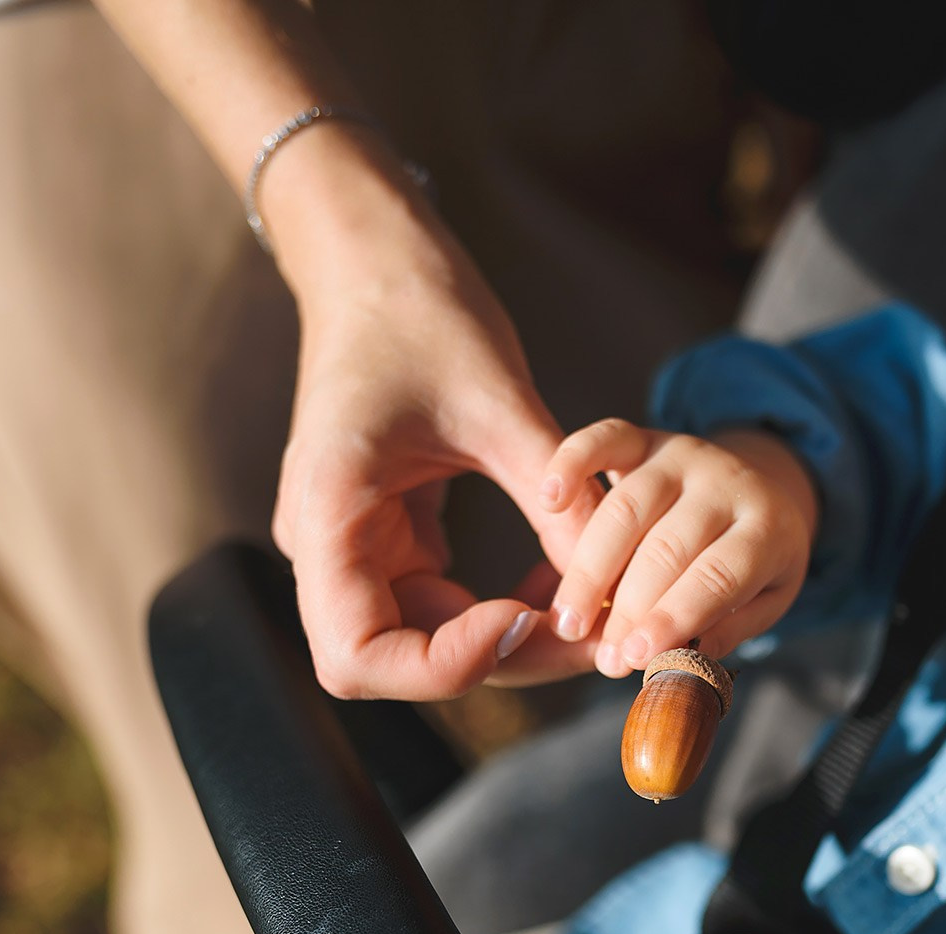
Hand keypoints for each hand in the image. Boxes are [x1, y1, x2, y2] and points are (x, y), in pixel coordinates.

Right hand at [266, 145, 606, 697]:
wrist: (376, 256)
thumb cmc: (420, 308)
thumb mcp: (501, 403)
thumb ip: (558, 499)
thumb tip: (620, 583)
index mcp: (325, 513)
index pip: (357, 655)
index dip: (442, 665)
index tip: (523, 621)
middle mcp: (328, 545)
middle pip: (394, 661)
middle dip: (494, 661)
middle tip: (588, 637)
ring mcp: (356, 544)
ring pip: (424, 640)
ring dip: (507, 641)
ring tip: (590, 611)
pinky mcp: (389, 536)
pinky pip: (442, 604)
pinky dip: (501, 608)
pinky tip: (560, 579)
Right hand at [537, 419, 817, 676]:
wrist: (765, 487)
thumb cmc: (757, 559)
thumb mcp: (766, 599)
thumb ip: (728, 628)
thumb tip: (680, 660)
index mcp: (765, 527)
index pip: (717, 576)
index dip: (674, 617)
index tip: (634, 656)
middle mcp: (725, 483)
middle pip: (666, 547)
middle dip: (628, 608)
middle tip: (602, 659)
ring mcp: (682, 455)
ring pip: (626, 509)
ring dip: (590, 569)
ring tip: (568, 621)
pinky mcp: (646, 438)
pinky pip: (604, 440)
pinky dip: (571, 462)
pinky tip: (548, 499)